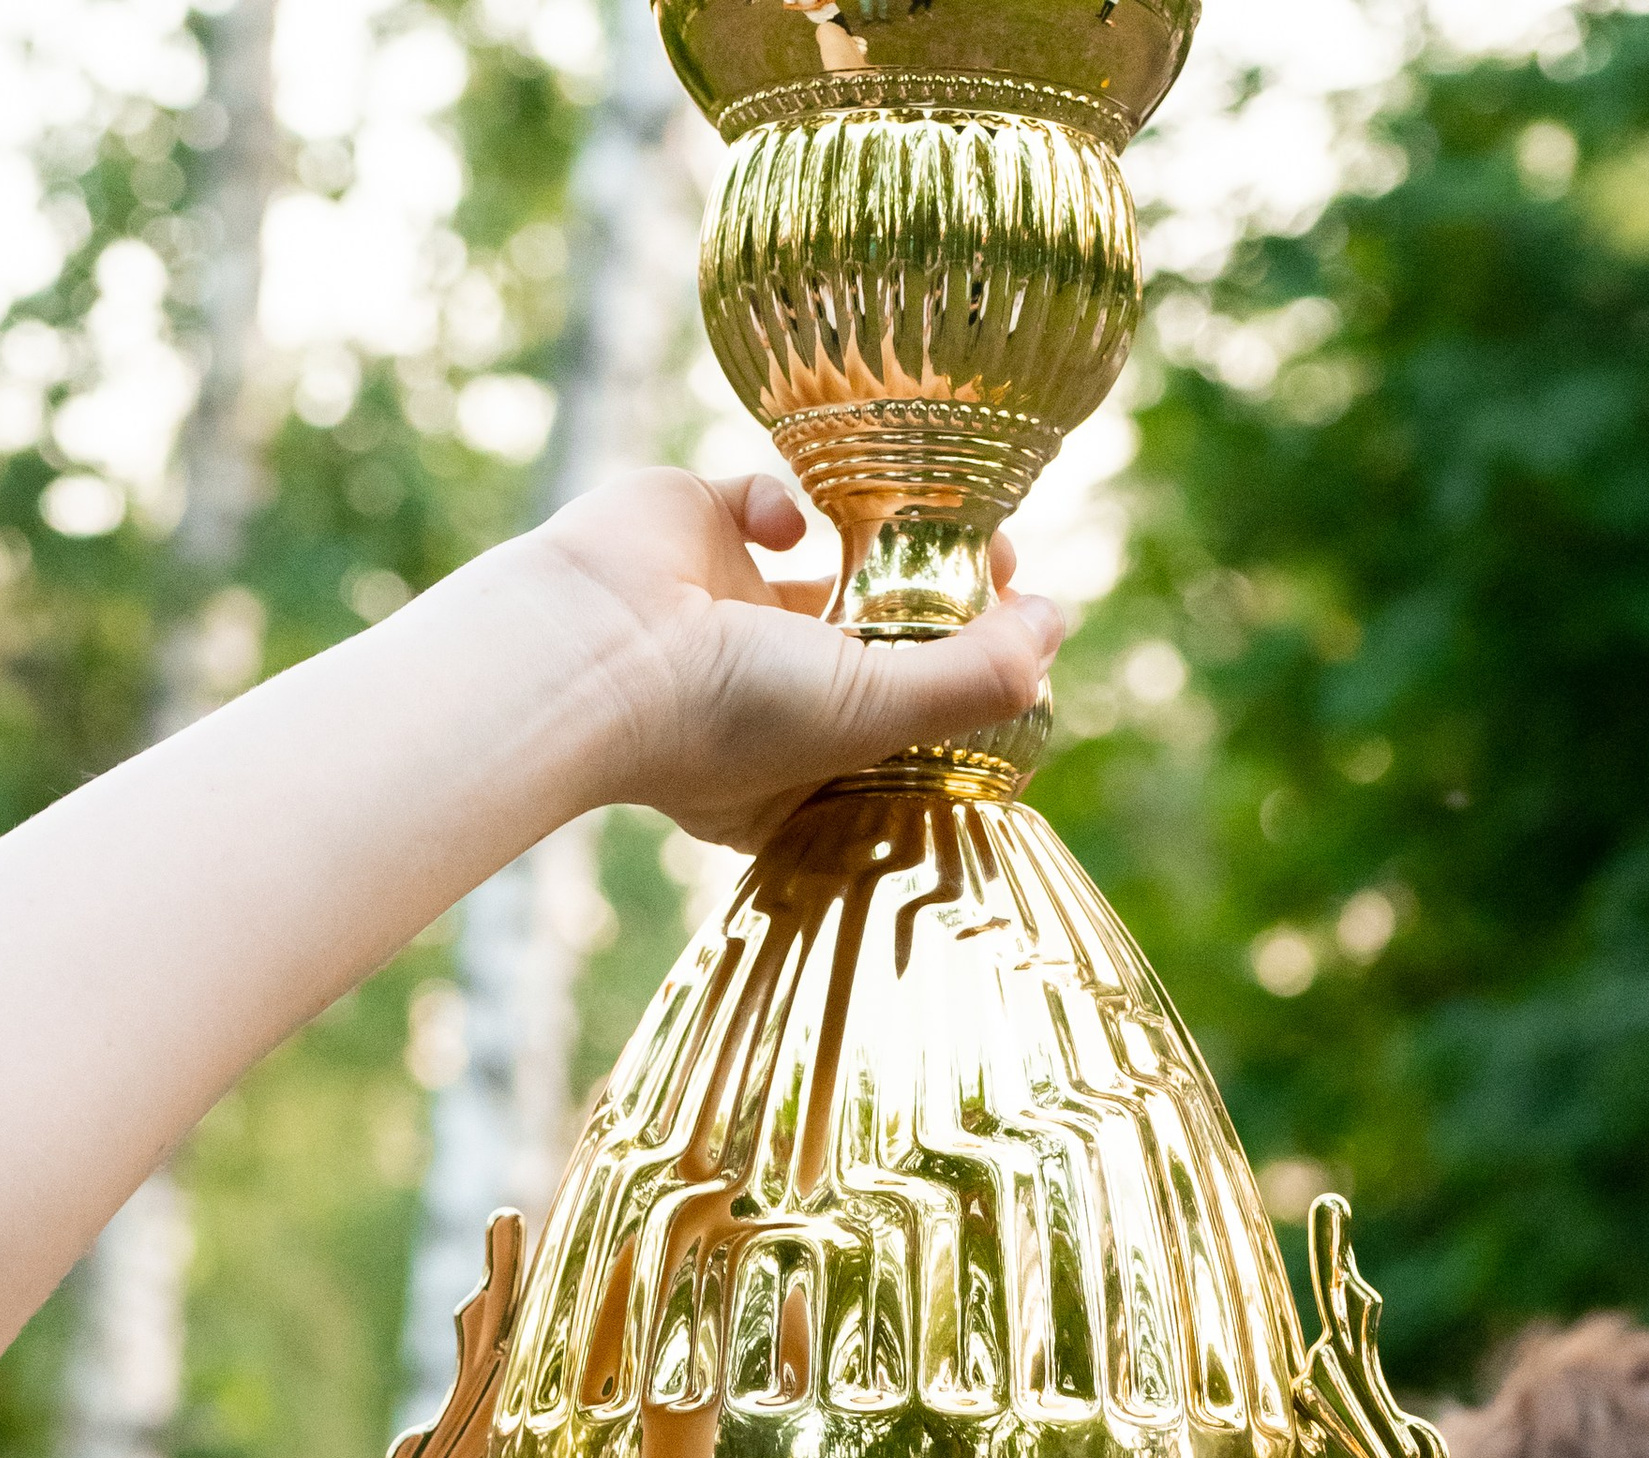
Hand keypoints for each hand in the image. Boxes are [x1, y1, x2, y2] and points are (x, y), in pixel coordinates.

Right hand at [532, 468, 1064, 846]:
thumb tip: (1056, 624)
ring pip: (829, 572)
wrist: (592, 650)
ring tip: (941, 528)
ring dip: (884, 547)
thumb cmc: (727, 714)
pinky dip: (791, 500)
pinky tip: (793, 524)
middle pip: (878, 645)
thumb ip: (978, 679)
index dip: (964, 686)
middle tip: (999, 567)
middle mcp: (762, 692)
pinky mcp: (693, 528)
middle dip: (938, 609)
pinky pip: (764, 500)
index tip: (1018, 639)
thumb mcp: (878, 715)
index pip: (902, 727)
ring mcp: (726, 608)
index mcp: (796, 767)